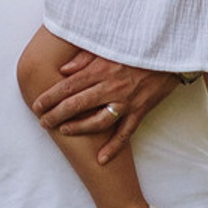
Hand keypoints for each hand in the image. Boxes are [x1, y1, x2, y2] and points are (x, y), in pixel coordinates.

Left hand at [31, 52, 175, 162]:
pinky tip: (101, 159)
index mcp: (101, 69)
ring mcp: (126, 101)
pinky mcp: (140, 111)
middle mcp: (111, 86)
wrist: (170, 54)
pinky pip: (125, 133)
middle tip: (42, 123)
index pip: (68, 85)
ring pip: (98, 121)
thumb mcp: (110, 47)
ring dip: (79, 129)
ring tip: (64, 132)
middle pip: (77, 104)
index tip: (36, 105)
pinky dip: (113, 148)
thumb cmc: (137, 48)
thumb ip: (85, 58)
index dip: (50, 97)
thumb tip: (63, 70)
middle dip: (56, 115)